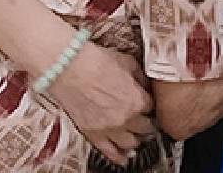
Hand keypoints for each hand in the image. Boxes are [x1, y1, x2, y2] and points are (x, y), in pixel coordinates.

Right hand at [48, 41, 154, 165]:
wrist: (69, 69)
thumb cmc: (95, 63)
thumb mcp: (127, 62)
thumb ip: (140, 77)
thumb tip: (144, 83)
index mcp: (137, 100)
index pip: (152, 107)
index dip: (150, 105)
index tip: (148, 105)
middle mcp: (126, 118)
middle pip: (145, 128)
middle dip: (147, 125)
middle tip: (147, 123)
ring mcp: (109, 128)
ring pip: (130, 144)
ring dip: (136, 141)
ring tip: (137, 139)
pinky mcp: (93, 134)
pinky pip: (109, 152)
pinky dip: (118, 157)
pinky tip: (123, 159)